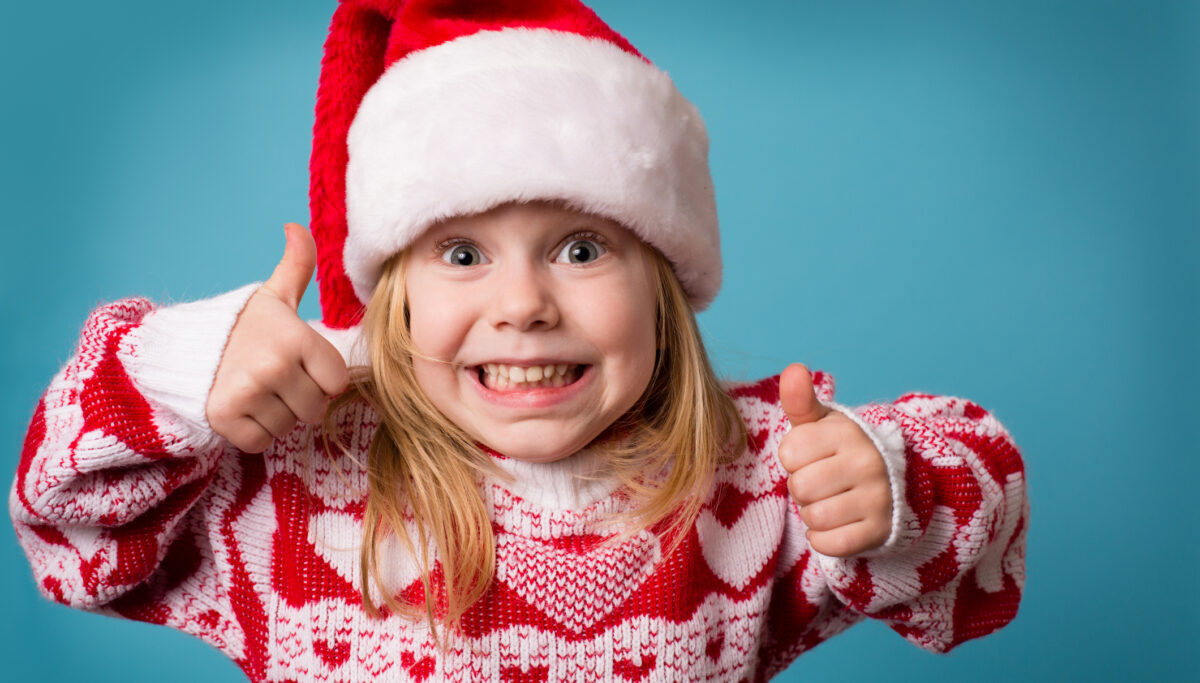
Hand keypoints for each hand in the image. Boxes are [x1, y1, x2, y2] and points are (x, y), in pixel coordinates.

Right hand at [206, 223, 349, 452]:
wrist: (184, 348)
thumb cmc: (242, 327)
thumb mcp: (274, 296)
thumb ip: (297, 265)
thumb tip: (297, 226)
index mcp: (296, 338)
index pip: (336, 383)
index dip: (321, 379)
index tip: (299, 365)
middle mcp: (274, 365)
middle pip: (315, 410)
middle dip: (300, 400)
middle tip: (274, 379)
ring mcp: (249, 392)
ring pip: (288, 427)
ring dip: (276, 416)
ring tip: (256, 391)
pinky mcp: (225, 418)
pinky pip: (261, 442)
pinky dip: (253, 432)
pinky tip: (242, 408)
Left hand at [777, 363, 891, 557]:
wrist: (891, 485)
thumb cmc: (842, 452)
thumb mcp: (823, 424)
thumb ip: (801, 400)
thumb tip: (794, 369)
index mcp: (848, 432)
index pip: (789, 452)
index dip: (794, 458)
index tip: (813, 457)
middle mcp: (868, 462)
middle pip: (800, 486)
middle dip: (802, 488)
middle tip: (822, 482)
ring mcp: (878, 498)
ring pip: (813, 516)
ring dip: (813, 514)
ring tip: (831, 500)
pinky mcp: (880, 531)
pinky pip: (828, 544)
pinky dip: (825, 538)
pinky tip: (839, 522)